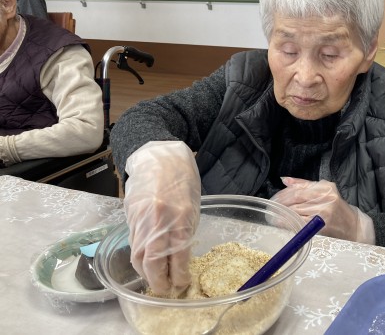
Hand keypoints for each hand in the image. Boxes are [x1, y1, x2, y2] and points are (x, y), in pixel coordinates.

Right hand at [123, 141, 200, 295]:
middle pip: (151, 262)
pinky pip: (134, 242)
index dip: (178, 275)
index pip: (177, 256)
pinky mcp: (130, 216)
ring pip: (138, 254)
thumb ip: (184, 232)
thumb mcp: (192, 208)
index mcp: (179, 217)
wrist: (160, 158)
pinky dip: (140, 255)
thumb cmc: (183, 181)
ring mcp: (141, 219)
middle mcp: (158, 221)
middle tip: (164, 289)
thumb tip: (179, 258)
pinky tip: (146, 261)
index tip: (181, 283)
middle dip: (157, 281)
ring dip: (146, 272)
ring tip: (155, 280)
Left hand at [270, 177, 374, 243]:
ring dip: (283, 214)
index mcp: (325, 187)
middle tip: (271, 207)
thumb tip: (284, 180)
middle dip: (281, 204)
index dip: (283, 194)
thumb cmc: (336, 208)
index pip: (298, 189)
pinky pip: (300, 223)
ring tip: (274, 215)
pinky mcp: (322, 225)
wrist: (353, 226)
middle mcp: (325, 198)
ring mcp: (324, 212)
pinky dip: (289, 223)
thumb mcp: (324, 191)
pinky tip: (282, 223)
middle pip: (296, 199)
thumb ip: (303, 184)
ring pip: (296, 211)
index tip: (274, 199)